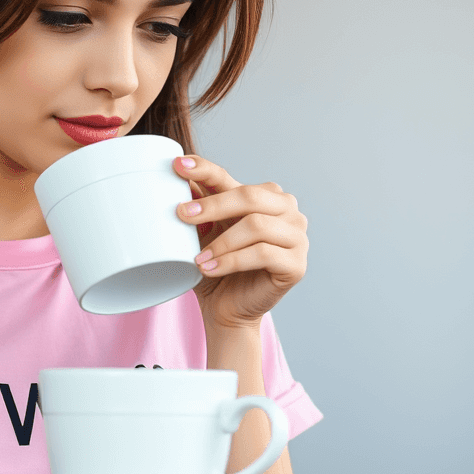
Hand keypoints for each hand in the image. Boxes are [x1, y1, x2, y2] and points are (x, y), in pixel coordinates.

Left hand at [172, 155, 308, 330]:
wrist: (226, 308)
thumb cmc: (215, 266)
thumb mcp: (202, 233)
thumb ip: (196, 206)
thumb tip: (176, 177)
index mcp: (261, 196)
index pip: (229, 177)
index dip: (204, 169)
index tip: (178, 165)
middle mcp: (285, 210)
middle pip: (249, 196)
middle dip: (213, 205)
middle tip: (182, 215)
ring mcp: (296, 236)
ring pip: (256, 225)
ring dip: (221, 242)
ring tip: (197, 258)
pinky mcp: (297, 264)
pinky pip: (263, 254)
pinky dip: (231, 261)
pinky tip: (209, 268)